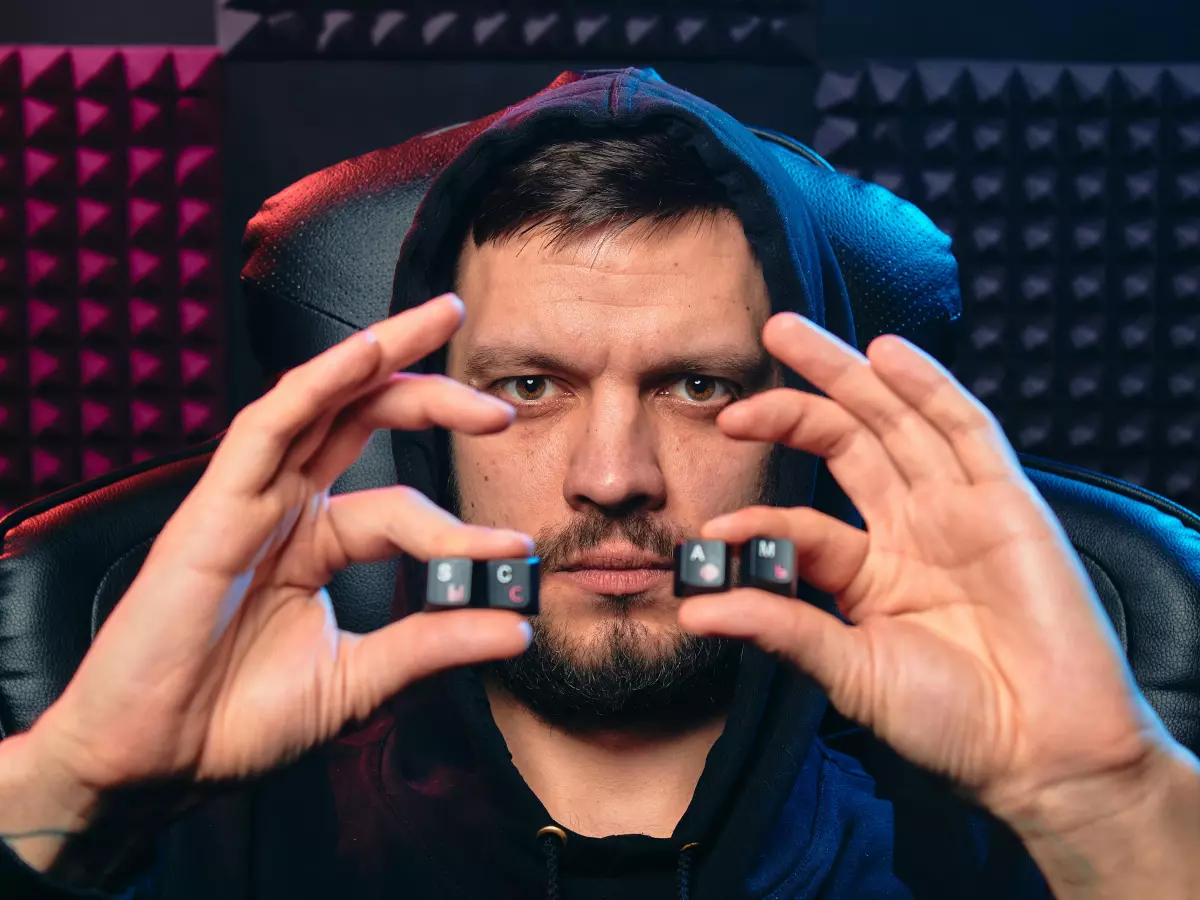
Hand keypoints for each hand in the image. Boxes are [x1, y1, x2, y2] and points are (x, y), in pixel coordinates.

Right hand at [17, 294, 533, 844]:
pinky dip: (318, 383)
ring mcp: (250, 499)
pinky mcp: (215, 505)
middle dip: (432, 392)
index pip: (402, 508)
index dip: (461, 528)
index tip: (515, 555)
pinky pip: (267, 427)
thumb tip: (516, 629)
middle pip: (363, 420)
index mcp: (316, 541)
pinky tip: (367, 353)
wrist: (156, 761)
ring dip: (381, 353)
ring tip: (442, 318)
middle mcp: (286, 507)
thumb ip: (432, 644)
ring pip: (319, 399)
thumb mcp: (357, 678)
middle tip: (500, 403)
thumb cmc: (237, 719)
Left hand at [677, 312, 1172, 826]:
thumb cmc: (952, 722)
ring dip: (847, 372)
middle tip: (747, 363)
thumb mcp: (850, 672)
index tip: (714, 531)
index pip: (804, 522)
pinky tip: (886, 352)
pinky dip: (928, 387)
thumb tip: (695, 610)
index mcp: (870, 571)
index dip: (761, 516)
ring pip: (896, 420)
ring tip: (788, 333)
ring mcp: (958, 509)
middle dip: (797, 397)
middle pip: (848, 440)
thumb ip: (781, 629)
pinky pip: (965, 431)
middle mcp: (911, 528)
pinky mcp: (1006, 503)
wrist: (1042, 750)